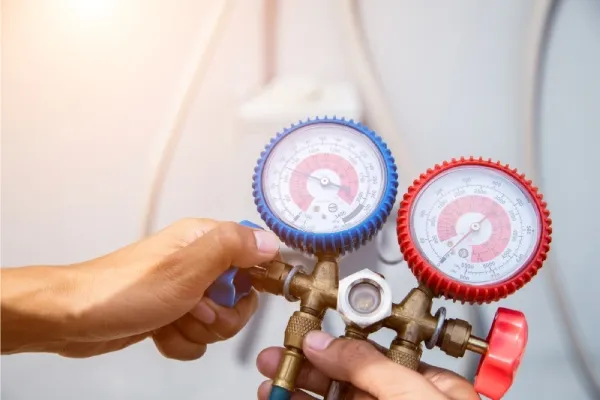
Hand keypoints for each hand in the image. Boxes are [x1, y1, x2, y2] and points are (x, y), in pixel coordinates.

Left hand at [1, 218, 279, 359]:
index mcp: (203, 240)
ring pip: (221, 321)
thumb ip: (232, 248)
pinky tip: (161, 330)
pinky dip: (182, 341)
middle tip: (197, 308)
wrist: (74, 320)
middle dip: (224, 315)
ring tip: (173, 318)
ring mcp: (185, 289)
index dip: (257, 277)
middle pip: (242, 296)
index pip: (255, 252)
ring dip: (199, 331)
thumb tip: (269, 241)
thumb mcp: (186, 268)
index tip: (242, 294)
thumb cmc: (119, 291)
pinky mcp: (173, 313)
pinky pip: (198, 337)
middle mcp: (197, 262)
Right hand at [256, 331, 479, 399]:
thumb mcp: (412, 398)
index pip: (373, 356)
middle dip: (307, 371)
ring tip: (271, 388)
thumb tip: (325, 342)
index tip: (302, 339)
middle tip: (275, 362)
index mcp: (428, 390)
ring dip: (300, 397)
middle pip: (346, 382)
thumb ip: (368, 366)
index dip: (334, 345)